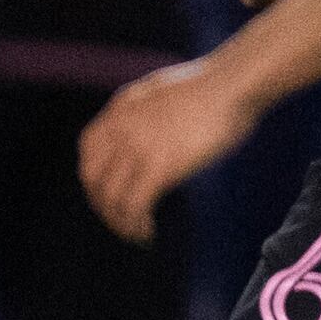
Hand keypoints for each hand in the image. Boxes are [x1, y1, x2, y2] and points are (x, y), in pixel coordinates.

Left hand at [78, 59, 255, 242]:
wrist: (232, 84)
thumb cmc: (216, 87)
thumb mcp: (167, 91)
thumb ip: (152, 110)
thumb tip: (160, 127)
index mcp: (121, 110)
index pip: (89, 151)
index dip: (96, 178)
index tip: (113, 193)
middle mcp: (121, 130)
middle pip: (94, 179)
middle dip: (104, 206)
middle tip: (123, 221)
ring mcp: (138, 148)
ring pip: (111, 197)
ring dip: (120, 223)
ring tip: (137, 234)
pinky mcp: (160, 166)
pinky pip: (135, 205)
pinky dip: (136, 224)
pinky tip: (148, 232)